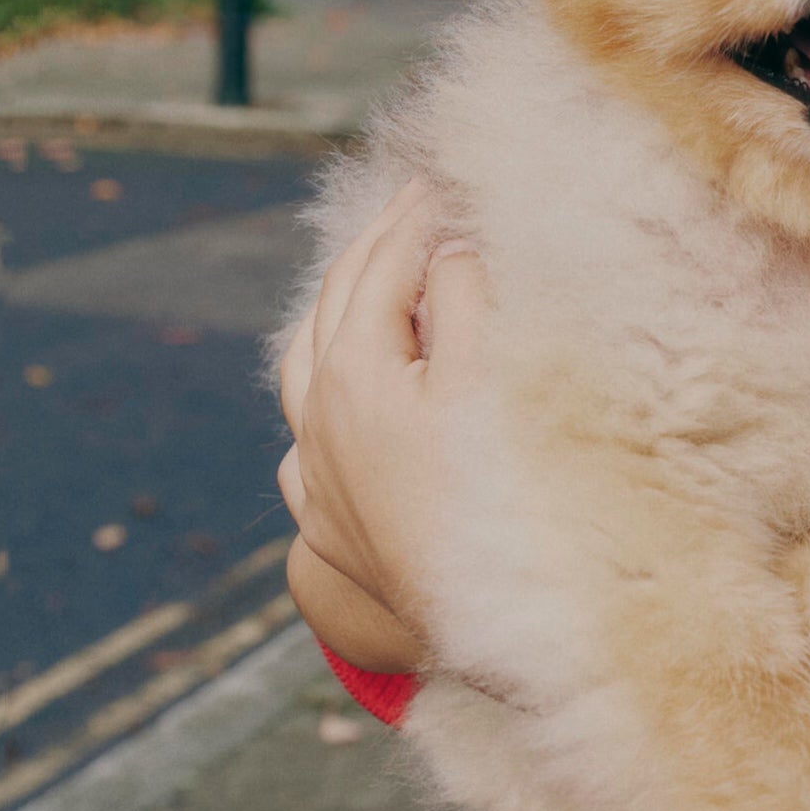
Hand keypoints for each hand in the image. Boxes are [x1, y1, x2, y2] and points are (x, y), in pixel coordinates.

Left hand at [275, 181, 495, 675]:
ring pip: (303, 369)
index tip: (445, 176)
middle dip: (376, 245)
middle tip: (415, 201)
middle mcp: (319, 425)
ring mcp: (318, 480)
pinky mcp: (329, 526)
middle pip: (334, 306)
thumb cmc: (506, 499)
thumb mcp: (495, 380)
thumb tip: (445, 246)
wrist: (492, 633)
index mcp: (355, 377)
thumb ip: (464, 298)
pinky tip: (344, 391)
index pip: (381, 268)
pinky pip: (306, 434)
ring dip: (338, 310)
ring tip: (370, 276)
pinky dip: (324, 386)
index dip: (416, 216)